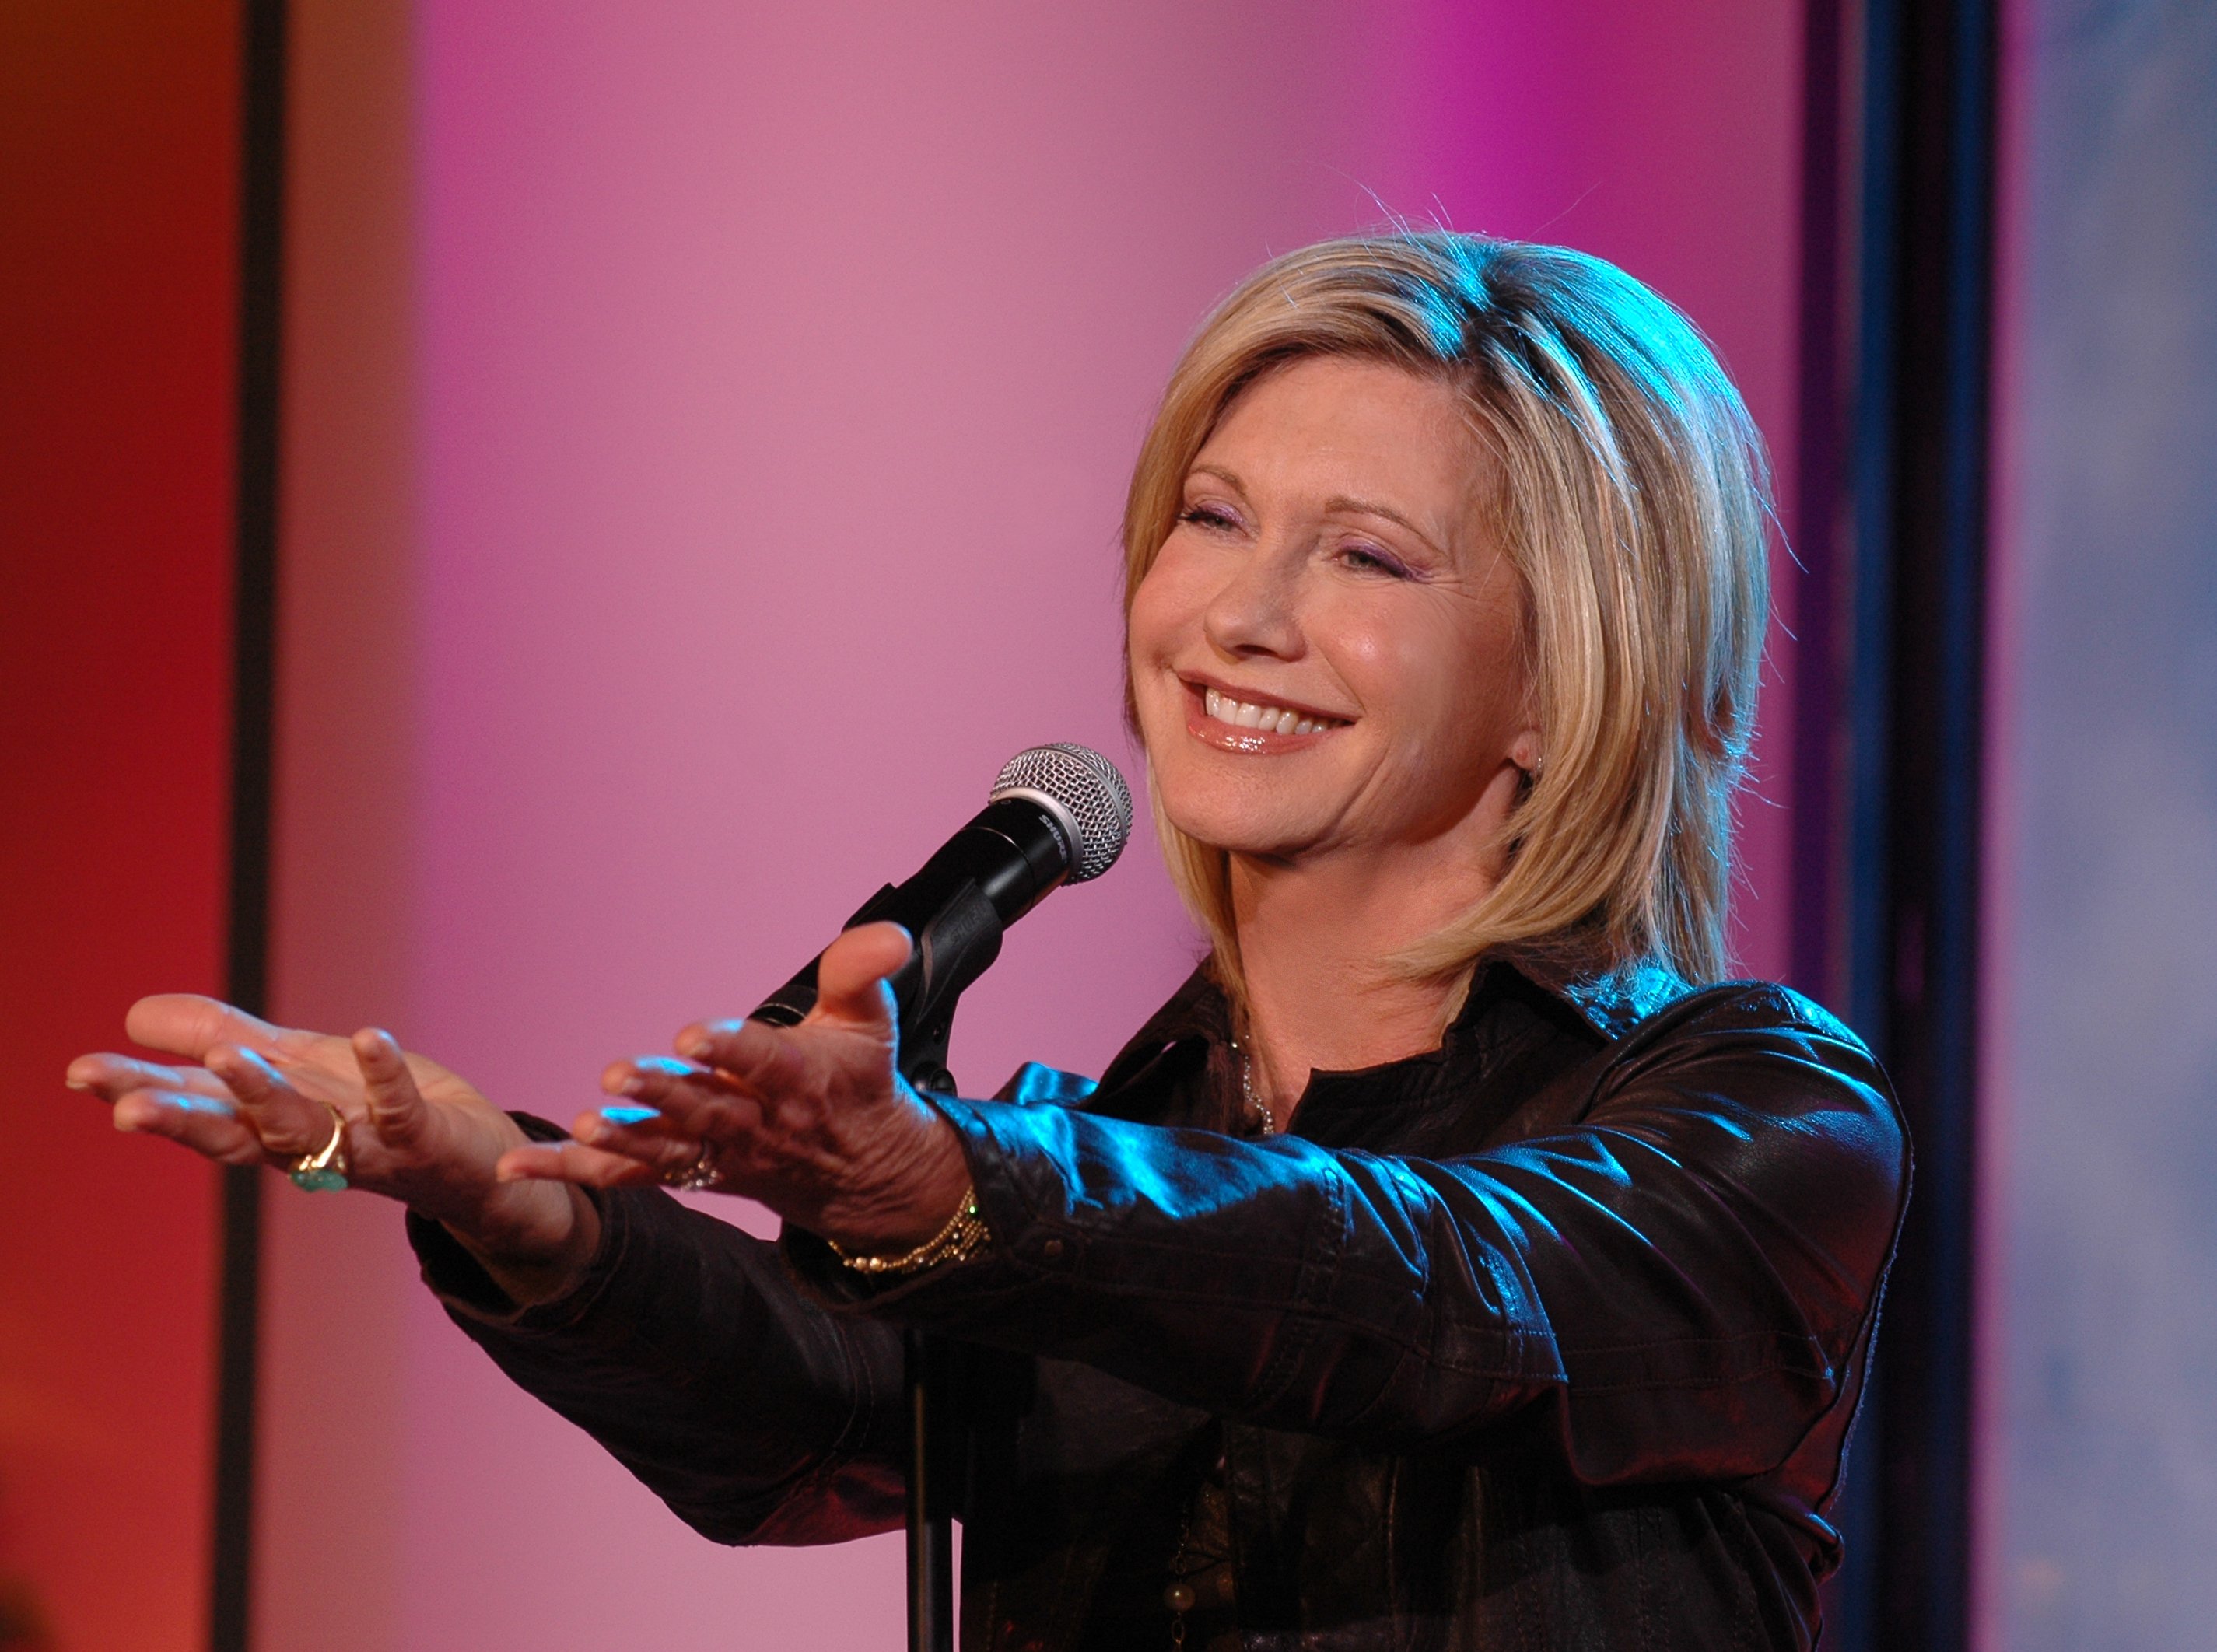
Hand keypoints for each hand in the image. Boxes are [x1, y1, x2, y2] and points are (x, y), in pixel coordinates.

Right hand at [67, 998, 596, 1293]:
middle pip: (234, 1133)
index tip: (82, 1072)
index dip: (143, 1093)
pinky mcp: (424, 1139)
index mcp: (273, 1125)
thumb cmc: (379, 1114)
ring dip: (265, 1098)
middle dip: (179, 1118)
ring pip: (305, 1130)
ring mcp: (365, 1147)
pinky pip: (401, 1108)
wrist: (479, 1164)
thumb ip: (222, 1039)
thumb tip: (135, 1014)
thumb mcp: (299, 1069)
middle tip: (124, 1105)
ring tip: (228, 1058)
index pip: (198, 1110)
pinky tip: (370, 1036)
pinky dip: (387, 1075)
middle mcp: (309, 1145)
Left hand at [500, 923, 971, 1253]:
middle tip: (621, 1074)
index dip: (728, 1049)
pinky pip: (627, 1177)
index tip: (690, 1035)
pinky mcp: (688, 1173)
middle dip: (665, 1096)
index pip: (763, 1061)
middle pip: (707, 1111)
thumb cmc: (856, 1081)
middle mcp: (757, 1123)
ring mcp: (720, 1155)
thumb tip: (892, 934)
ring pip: (666, 1150)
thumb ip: (862, 972)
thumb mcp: (870, 1022)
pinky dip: (573, 1171)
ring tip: (584, 1124)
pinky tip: (516, 1167)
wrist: (862, 1170)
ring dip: (623, 1139)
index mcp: (799, 1079)